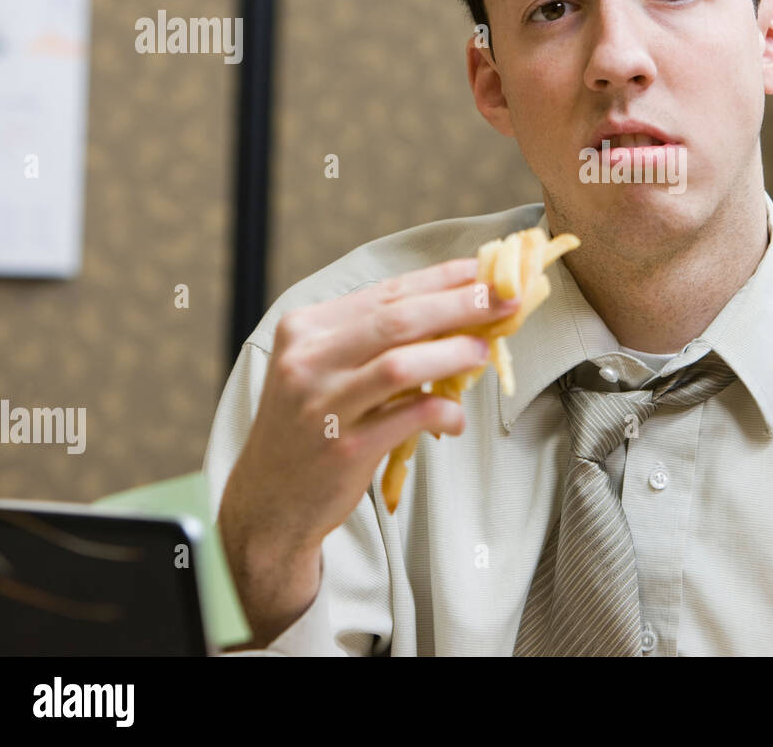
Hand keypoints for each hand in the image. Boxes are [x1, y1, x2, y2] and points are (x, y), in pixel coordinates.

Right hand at [218, 256, 519, 645]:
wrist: (269, 501)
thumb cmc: (309, 426)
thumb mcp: (324, 368)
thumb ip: (375, 339)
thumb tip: (455, 312)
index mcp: (305, 329)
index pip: (385, 291)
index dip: (441, 279)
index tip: (484, 270)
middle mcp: (308, 361)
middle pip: (398, 318)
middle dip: (459, 304)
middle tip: (503, 299)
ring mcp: (324, 404)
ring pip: (402, 363)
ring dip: (454, 353)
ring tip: (483, 351)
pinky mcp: (345, 447)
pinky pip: (410, 417)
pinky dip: (443, 412)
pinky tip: (455, 417)